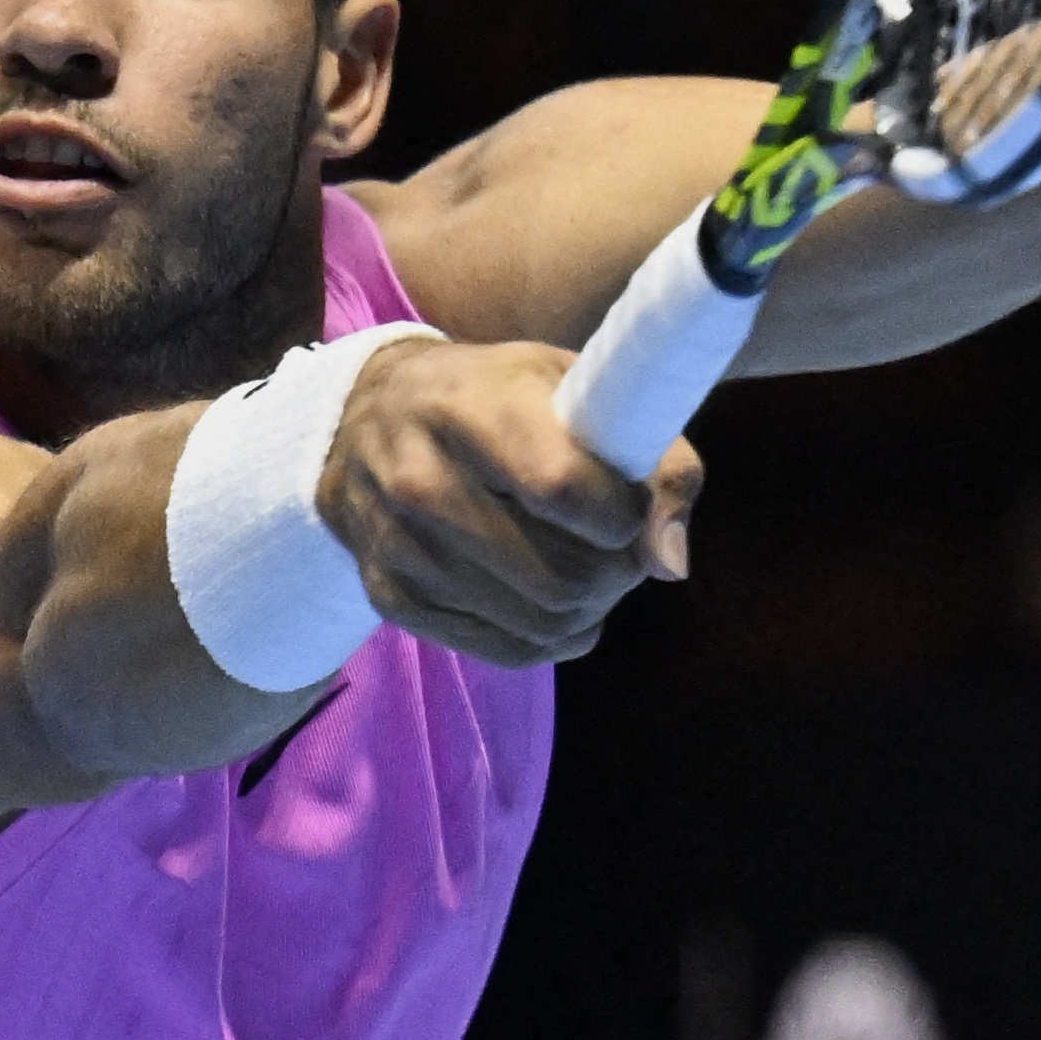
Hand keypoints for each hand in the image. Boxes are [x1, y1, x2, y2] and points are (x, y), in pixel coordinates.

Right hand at [325, 338, 693, 668]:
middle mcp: (420, 480)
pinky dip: (548, 634)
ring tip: (585, 567)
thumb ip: (656, 464)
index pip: (562, 489)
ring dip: (586, 609)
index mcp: (473, 409)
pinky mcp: (392, 597)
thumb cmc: (497, 398)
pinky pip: (507, 650)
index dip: (621, 516)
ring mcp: (398, 546)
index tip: (626, 506)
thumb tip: (670, 565)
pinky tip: (548, 595)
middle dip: (612, 574)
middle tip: (614, 548)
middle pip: (558, 578)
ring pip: (538, 623)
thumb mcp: (578, 389)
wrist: (370, 419)